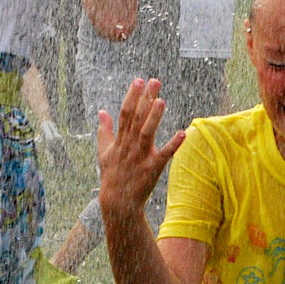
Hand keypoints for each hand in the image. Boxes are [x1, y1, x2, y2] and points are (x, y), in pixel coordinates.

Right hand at [97, 78, 185, 217]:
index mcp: (120, 140)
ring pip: (147, 133)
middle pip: (137, 118)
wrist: (117, 202)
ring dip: (154, 117)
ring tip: (162, 100)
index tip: (139, 81)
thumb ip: (104, 131)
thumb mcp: (104, 152)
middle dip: (145, 99)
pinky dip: (173, 144)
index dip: (132, 96)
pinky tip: (183, 132)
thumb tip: (101, 112)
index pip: (125, 114)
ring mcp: (141, 157)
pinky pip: (164, 155)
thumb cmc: (112, 175)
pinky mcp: (152, 169)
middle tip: (154, 81)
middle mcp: (129, 146)